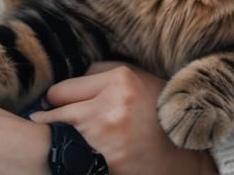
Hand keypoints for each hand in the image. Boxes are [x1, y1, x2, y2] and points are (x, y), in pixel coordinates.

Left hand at [30, 62, 216, 174]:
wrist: (186, 155)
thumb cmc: (159, 114)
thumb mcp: (138, 80)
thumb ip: (103, 74)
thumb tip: (67, 81)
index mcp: (121, 79)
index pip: (65, 86)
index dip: (59, 96)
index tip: (55, 102)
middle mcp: (112, 103)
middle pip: (59, 102)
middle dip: (54, 111)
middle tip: (47, 116)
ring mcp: (109, 133)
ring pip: (62, 126)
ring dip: (60, 129)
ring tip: (56, 129)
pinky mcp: (109, 159)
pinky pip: (75, 148)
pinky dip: (71, 148)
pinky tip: (73, 147)